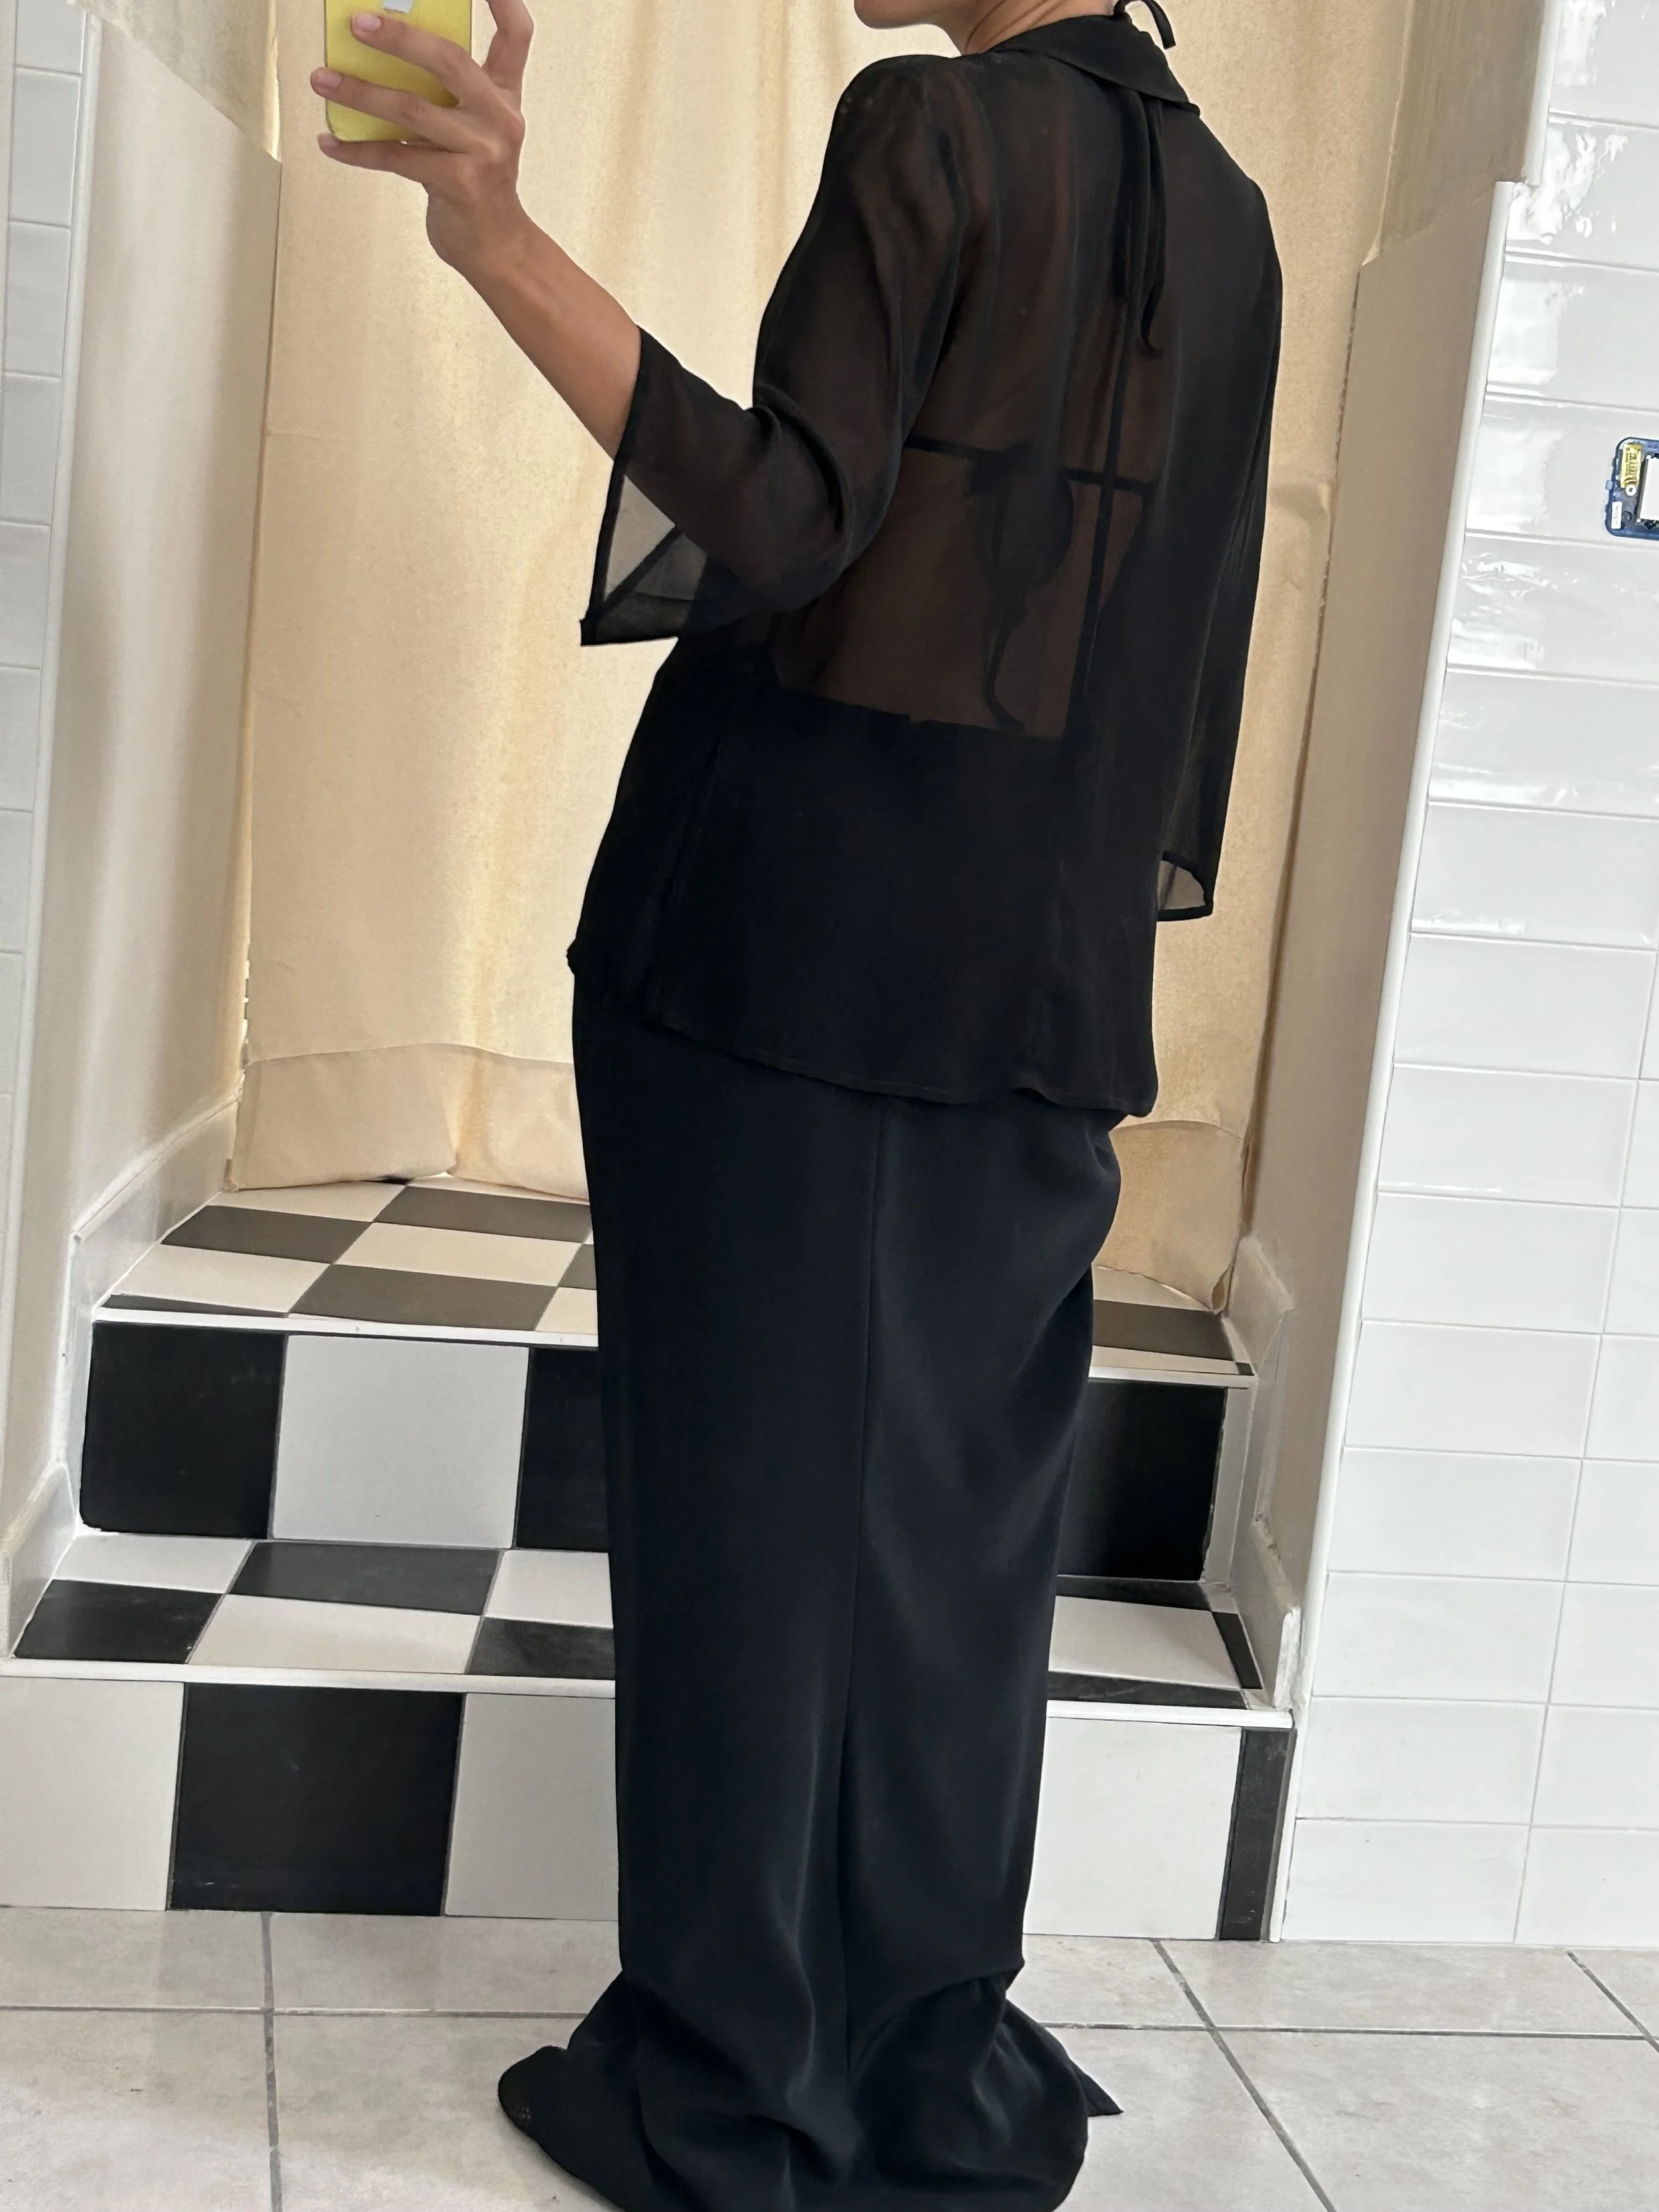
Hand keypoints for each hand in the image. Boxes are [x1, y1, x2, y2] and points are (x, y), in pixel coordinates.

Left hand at [312, 0, 534, 278]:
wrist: (495, 246)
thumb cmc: (475, 181)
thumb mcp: (472, 128)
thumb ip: (444, 92)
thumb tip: (376, 56)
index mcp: (503, 95)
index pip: (516, 37)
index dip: (503, 1)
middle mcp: (498, 118)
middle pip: (449, 61)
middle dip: (399, 38)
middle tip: (356, 24)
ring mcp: (482, 151)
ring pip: (412, 110)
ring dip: (360, 93)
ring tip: (322, 80)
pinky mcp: (458, 184)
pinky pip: (397, 157)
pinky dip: (358, 150)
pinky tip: (331, 142)